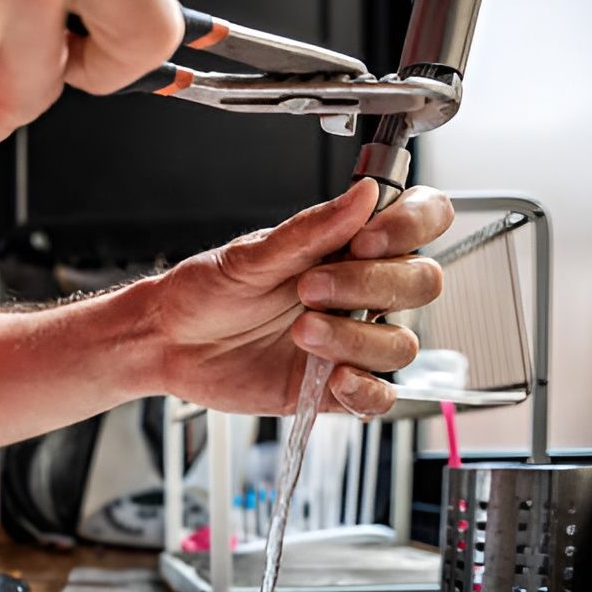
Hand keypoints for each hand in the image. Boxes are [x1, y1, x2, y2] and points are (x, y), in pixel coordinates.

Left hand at [152, 179, 453, 417]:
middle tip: (310, 288)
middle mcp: (359, 291)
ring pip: (402, 343)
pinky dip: (364, 390)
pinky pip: (382, 396)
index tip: (367, 239)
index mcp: (347, 245)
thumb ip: (312, 230)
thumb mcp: (251, 256)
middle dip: (373, 285)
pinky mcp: (337, 388)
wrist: (170, 342)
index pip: (419, 220)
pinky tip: (331, 378)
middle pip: (422, 282)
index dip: (411, 226)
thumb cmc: (206, 291)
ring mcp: (352, 340)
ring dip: (355, 339)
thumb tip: (363, 194)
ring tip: (300, 332)